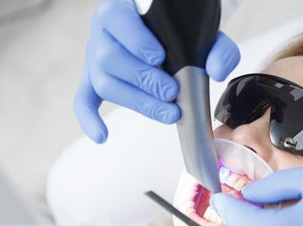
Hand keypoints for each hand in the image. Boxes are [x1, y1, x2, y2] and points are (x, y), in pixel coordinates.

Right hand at [74, 0, 239, 142]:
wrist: (170, 31)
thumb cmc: (181, 30)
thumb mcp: (203, 30)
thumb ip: (217, 48)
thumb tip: (217, 72)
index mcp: (123, 9)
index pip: (118, 21)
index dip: (136, 41)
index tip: (159, 57)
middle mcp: (104, 32)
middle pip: (109, 59)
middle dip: (143, 80)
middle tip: (171, 92)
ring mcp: (96, 58)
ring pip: (104, 83)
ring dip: (138, 102)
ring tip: (169, 112)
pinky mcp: (96, 80)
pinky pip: (84, 99)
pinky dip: (90, 118)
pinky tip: (102, 135)